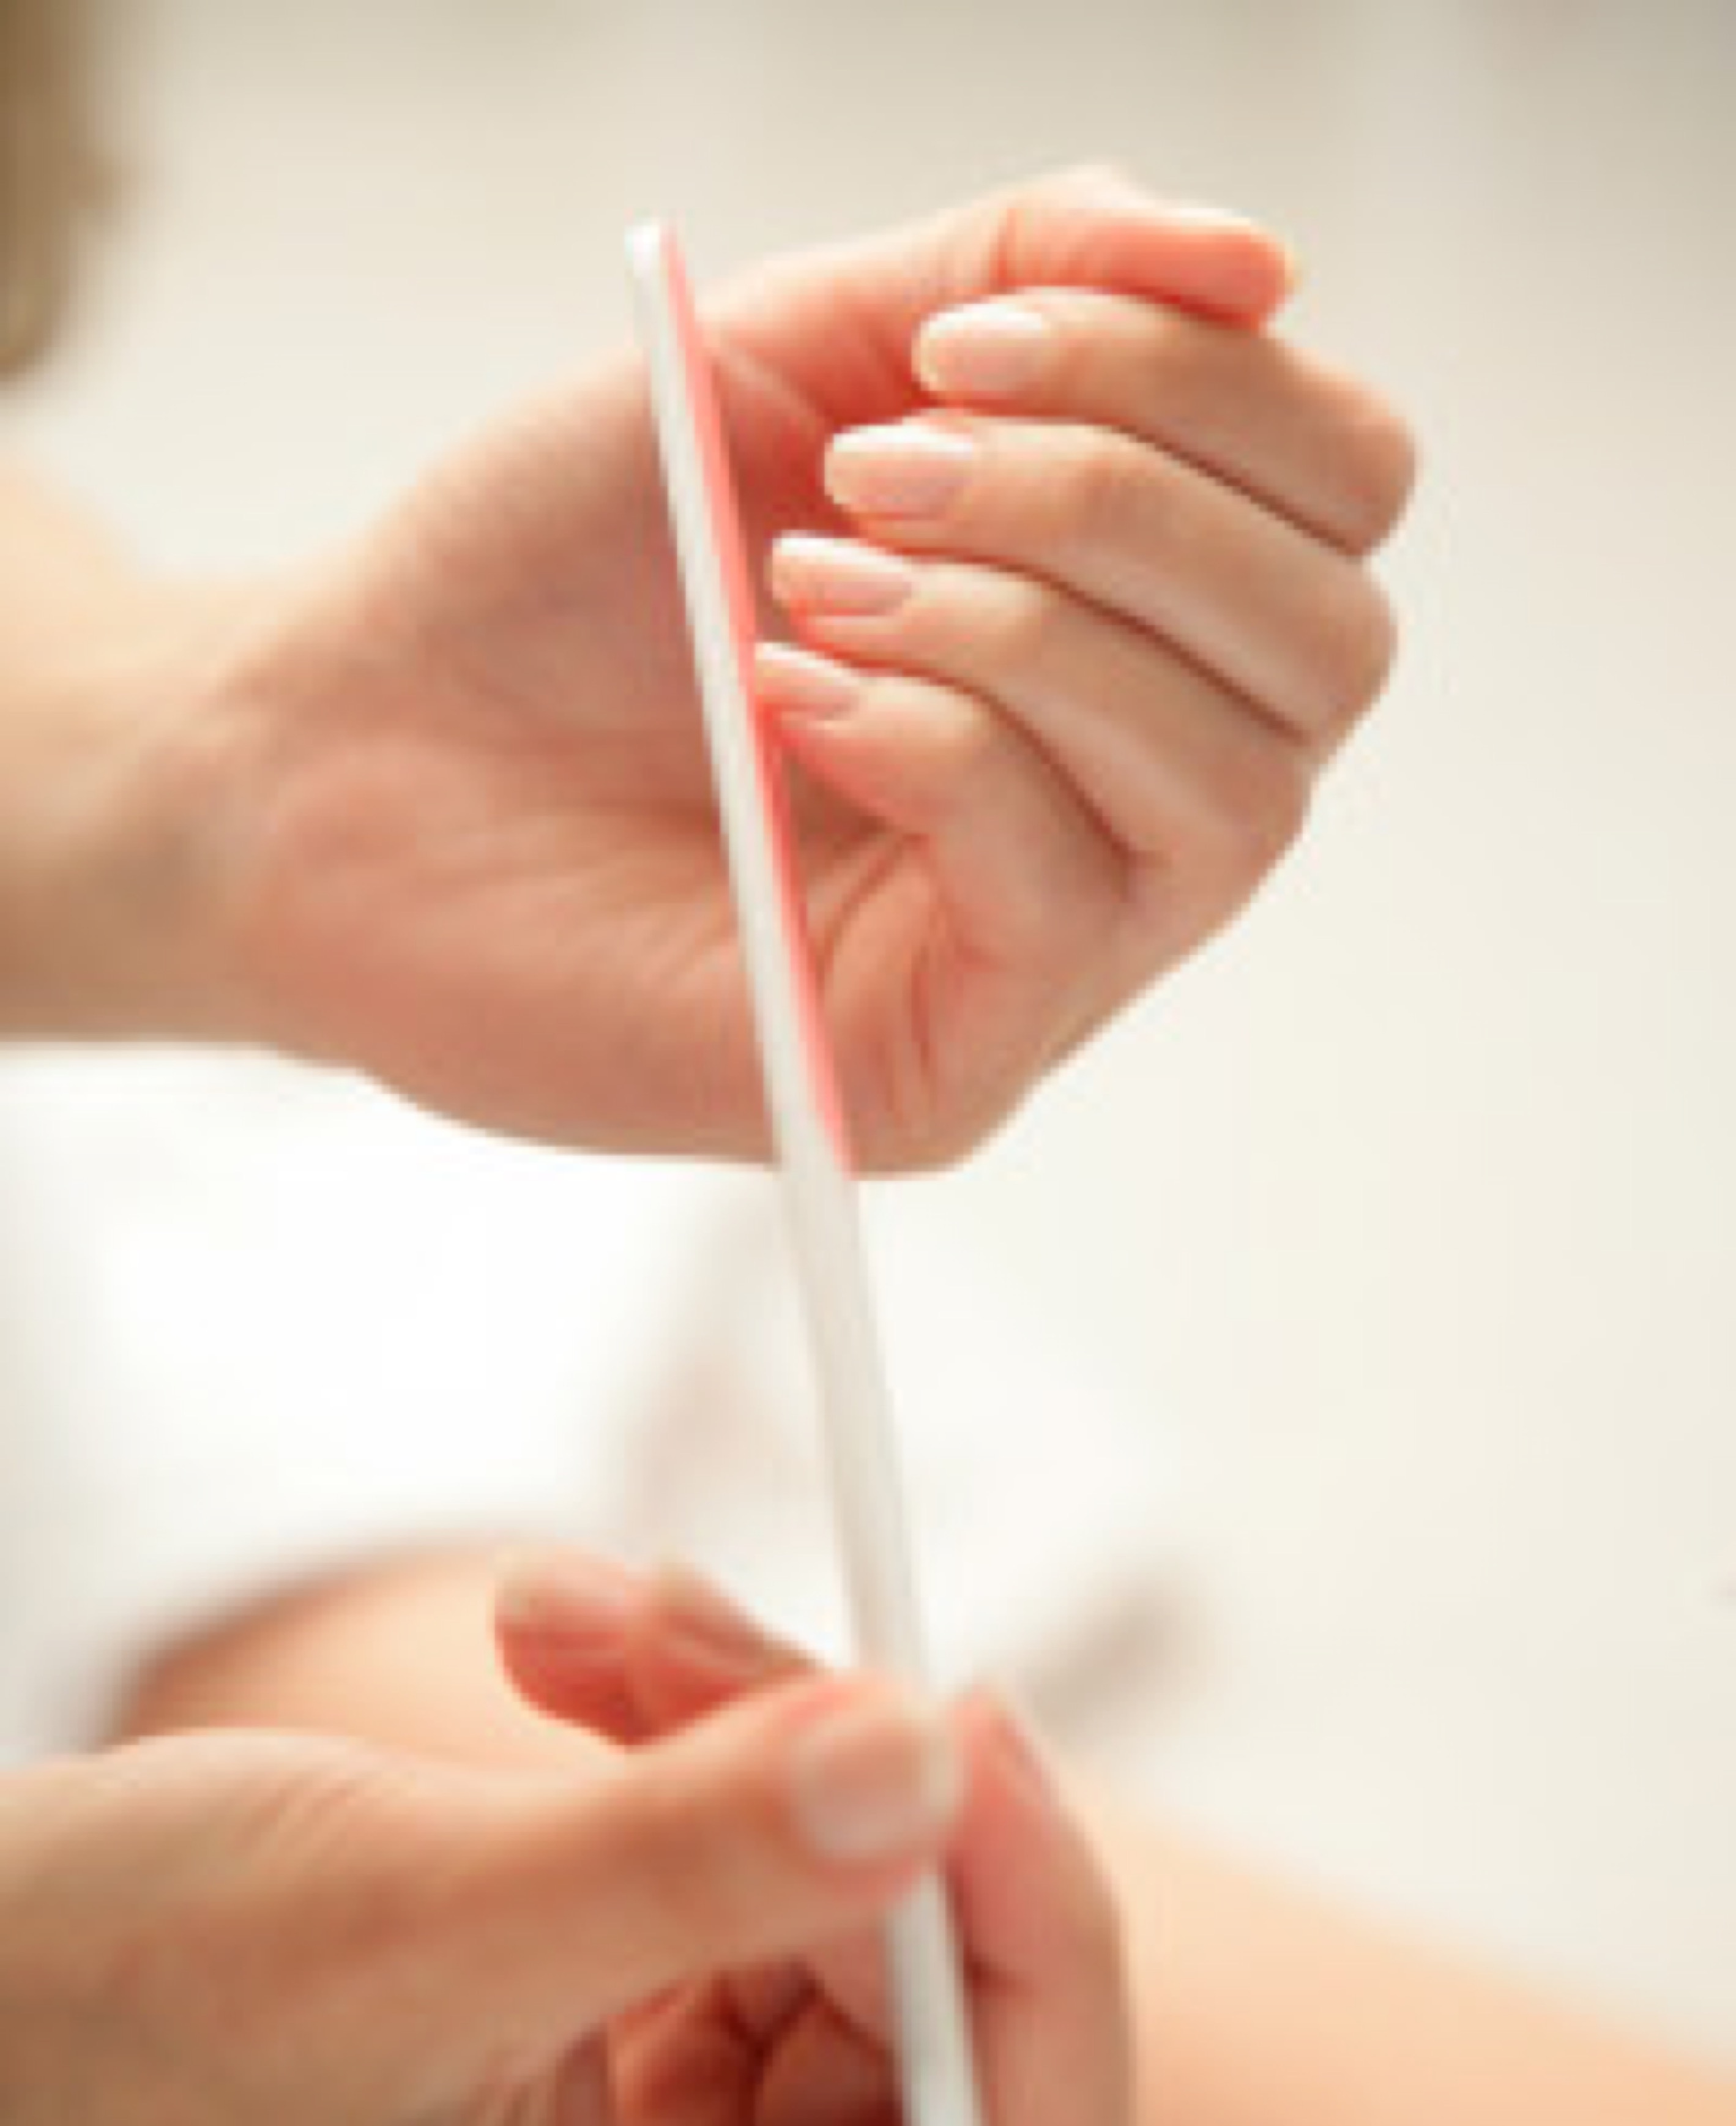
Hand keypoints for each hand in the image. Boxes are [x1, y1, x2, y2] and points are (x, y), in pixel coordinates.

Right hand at [1, 1567, 1129, 2125]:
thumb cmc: (121, 2018)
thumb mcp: (416, 1929)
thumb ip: (694, 1855)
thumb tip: (938, 1758)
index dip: (1037, 1963)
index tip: (971, 1732)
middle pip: (948, 2037)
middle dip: (855, 1795)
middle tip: (709, 1621)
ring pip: (861, 1916)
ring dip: (754, 1727)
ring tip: (581, 1615)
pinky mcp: (650, 2044)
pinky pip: (767, 1870)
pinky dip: (699, 1736)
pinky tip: (573, 1653)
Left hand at [196, 166, 1409, 1161]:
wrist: (349, 754)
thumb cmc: (561, 566)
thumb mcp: (800, 350)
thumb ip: (1026, 274)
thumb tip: (1260, 260)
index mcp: (1126, 611)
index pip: (1340, 492)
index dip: (1206, 383)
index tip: (968, 344)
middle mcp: (1130, 787)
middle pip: (1332, 642)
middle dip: (1119, 507)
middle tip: (881, 473)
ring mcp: (1060, 944)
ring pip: (1238, 786)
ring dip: (1032, 630)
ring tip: (817, 583)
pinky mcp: (958, 1061)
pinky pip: (1072, 893)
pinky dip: (944, 748)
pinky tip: (794, 702)